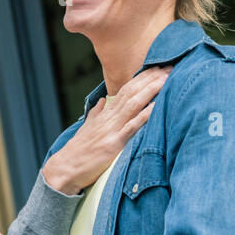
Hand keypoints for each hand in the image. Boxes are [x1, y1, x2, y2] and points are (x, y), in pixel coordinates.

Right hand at [41, 66, 169, 193]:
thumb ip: (96, 113)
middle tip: (169, 65)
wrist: (64, 168)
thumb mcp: (87, 128)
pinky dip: (145, 116)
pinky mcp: (113, 143)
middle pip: (132, 92)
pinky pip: (132, 127)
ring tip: (166, 78)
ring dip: (151, 90)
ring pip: (133, 104)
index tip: (157, 68)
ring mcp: (111, 129)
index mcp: (105, 114)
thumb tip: (102, 101)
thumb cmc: (77, 151)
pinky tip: (157, 106)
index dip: (142, 78)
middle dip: (151, 78)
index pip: (126, 90)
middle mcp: (109, 117)